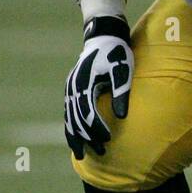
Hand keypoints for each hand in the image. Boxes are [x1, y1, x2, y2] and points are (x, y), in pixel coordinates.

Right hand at [64, 16, 132, 159]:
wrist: (103, 37)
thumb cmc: (117, 53)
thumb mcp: (123, 70)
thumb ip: (122, 92)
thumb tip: (122, 116)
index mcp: (84, 83)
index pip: (88, 113)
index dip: (97, 128)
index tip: (108, 140)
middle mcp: (73, 87)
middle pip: (77, 119)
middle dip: (88, 137)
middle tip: (101, 152)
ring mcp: (70, 89)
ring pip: (69, 118)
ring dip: (76, 137)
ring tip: (82, 155)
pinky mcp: (72, 90)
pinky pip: (69, 113)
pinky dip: (71, 128)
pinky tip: (76, 140)